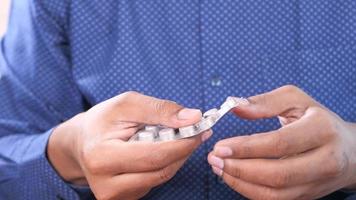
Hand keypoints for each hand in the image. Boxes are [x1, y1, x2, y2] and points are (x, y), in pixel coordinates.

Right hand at [48, 91, 211, 199]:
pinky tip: (162, 150)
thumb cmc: (102, 121)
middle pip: (161, 170)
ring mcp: (114, 196)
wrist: (81, 143)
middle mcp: (106, 184)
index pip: (154, 155)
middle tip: (197, 132)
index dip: (182, 142)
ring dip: (177, 157)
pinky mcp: (123, 199)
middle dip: (184, 149)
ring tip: (178, 137)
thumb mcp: (127, 104)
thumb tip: (193, 118)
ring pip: (161, 178)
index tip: (200, 128)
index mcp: (102, 157)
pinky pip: (154, 182)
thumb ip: (160, 110)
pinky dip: (165, 165)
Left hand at [208, 85, 355, 199]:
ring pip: (274, 193)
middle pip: (277, 174)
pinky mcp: (307, 196)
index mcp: (321, 130)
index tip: (221, 146)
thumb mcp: (296, 100)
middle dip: (240, 169)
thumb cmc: (318, 120)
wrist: (349, 150)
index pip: (279, 143)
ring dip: (241, 183)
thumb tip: (235, 108)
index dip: (246, 147)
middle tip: (214, 159)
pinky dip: (249, 191)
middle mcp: (324, 161)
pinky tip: (234, 177)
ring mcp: (317, 183)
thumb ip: (266, 102)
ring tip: (219, 168)